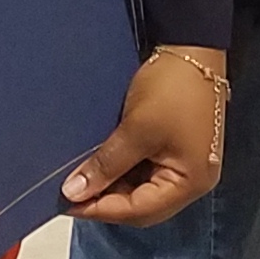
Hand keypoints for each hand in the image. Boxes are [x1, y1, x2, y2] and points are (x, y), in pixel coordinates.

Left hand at [62, 45, 225, 225]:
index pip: (140, 210)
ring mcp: (184, 166)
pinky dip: (122, 172)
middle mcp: (191, 181)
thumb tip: (73, 192)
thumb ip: (107, 165)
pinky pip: (145, 173)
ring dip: (113, 187)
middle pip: (143, 206)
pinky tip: (102, 165)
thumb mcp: (136, 129)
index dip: (102, 209)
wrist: (191, 47)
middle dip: (107, 201)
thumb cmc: (172, 88)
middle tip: (72, 193)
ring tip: (83, 180)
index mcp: (190, 182)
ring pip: (142, 190)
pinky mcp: (175, 151)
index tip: (67, 203)